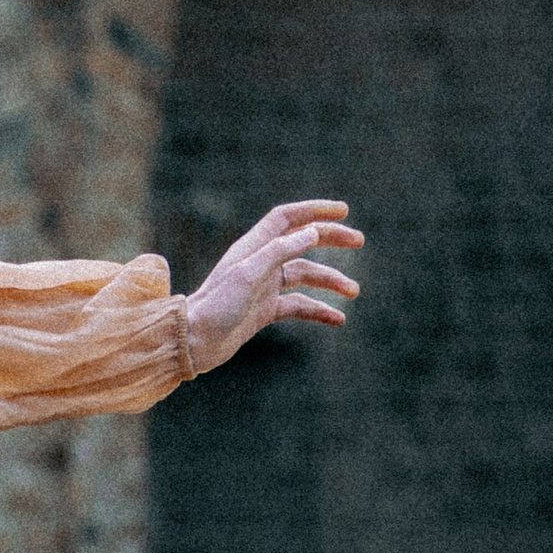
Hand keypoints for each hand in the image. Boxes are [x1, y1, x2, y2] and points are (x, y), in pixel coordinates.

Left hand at [185, 199, 363, 373]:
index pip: (287, 218)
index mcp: (253, 248)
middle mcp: (260, 263)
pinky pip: (298, 305)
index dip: (314, 210)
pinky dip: (318, 310)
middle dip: (330, 239)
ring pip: (304, 276)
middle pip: (301, 242)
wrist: (193, 342)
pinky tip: (338, 319)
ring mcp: (263, 287)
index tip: (343, 211)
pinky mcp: (264, 311)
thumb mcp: (249, 275)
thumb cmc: (216, 306)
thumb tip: (312, 232)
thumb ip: (280, 251)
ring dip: (330, 281)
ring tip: (354, 292)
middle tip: (359, 240)